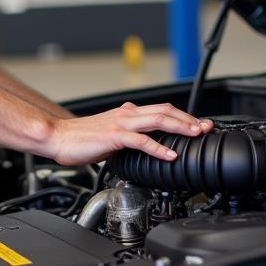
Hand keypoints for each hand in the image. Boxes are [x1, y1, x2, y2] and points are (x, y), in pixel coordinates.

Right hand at [47, 102, 211, 166]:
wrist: (59, 137)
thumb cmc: (80, 138)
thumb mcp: (110, 134)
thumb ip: (128, 134)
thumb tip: (141, 140)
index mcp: (128, 113)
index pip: (162, 110)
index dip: (183, 116)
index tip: (199, 125)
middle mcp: (127, 114)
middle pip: (166, 111)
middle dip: (189, 119)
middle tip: (207, 127)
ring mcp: (122, 124)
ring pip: (158, 120)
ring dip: (180, 127)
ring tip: (196, 135)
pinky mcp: (115, 136)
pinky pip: (141, 141)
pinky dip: (159, 148)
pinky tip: (171, 155)